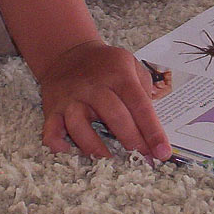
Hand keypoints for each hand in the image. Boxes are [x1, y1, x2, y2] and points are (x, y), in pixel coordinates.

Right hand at [38, 40, 171, 161]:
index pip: (139, 104)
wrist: (69, 52)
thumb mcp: (131, 64)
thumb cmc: (107, 65)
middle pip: (114, 116)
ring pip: (80, 125)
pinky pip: (51, 130)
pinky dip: (57, 145)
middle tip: (143, 160)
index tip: (163, 152)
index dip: (152, 130)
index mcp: (119, 75)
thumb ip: (145, 89)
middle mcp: (94, 87)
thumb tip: (153, 124)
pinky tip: (69, 153)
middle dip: (131, 141)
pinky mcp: (53, 109)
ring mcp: (72, 98)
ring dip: (95, 147)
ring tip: (109, 161)